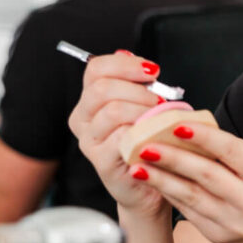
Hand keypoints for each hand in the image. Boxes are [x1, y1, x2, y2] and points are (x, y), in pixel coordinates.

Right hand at [67, 51, 165, 217]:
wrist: (150, 186)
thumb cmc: (148, 143)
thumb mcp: (142, 107)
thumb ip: (134, 82)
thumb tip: (129, 55)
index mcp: (89, 101)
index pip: (96, 69)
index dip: (126, 65)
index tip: (153, 71)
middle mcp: (82, 120)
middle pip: (102, 88)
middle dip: (139, 90)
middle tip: (160, 101)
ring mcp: (88, 143)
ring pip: (113, 111)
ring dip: (144, 111)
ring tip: (160, 119)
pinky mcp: (102, 163)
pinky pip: (122, 138)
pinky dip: (143, 133)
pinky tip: (155, 136)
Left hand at [127, 124, 242, 242]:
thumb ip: (231, 152)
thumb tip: (189, 129)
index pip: (232, 151)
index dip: (204, 137)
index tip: (177, 125)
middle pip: (207, 174)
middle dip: (173, 158)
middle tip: (147, 145)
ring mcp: (234, 223)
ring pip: (191, 196)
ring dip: (161, 179)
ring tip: (139, 165)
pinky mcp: (218, 236)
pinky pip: (188, 211)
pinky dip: (169, 193)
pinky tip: (153, 181)